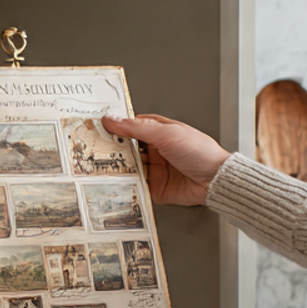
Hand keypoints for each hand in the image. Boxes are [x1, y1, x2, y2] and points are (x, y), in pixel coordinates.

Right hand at [102, 114, 229, 205]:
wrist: (216, 180)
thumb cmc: (200, 152)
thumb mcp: (167, 134)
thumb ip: (137, 128)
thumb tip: (112, 120)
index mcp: (158, 132)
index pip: (130, 126)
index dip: (114, 126)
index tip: (95, 126)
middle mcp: (154, 150)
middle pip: (125, 148)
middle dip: (110, 148)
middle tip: (91, 147)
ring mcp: (153, 169)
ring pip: (127, 167)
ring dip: (114, 167)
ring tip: (97, 165)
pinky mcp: (153, 187)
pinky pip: (134, 186)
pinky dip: (123, 185)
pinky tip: (112, 182)